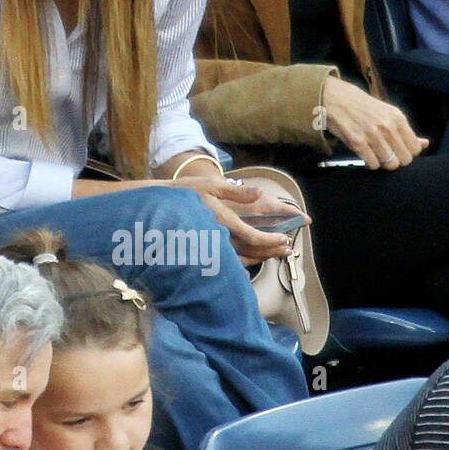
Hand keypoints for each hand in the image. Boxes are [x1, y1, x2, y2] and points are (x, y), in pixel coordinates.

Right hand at [167, 176, 295, 263]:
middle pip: (251, 250)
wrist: (160, 206)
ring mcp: (211, 246)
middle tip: (287, 249)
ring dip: (261, 257)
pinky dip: (244, 264)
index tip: (284, 239)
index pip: (252, 236)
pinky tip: (250, 265)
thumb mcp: (211, 184)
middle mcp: (219, 236)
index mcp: (223, 220)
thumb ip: (237, 191)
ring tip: (275, 255)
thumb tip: (259, 193)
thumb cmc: (186, 192)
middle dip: (272, 250)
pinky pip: (228, 262)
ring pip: (242, 258)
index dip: (270, 240)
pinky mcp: (205, 250)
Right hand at [322, 76, 427, 169]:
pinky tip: (367, 155)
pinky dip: (371, 163)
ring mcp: (372, 134)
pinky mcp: (357, 141)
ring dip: (383, 163)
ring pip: (390, 164)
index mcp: (397, 118)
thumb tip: (424, 144)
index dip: (407, 153)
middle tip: (388, 155)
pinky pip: (373, 163)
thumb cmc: (362, 107)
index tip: (398, 151)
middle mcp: (387, 126)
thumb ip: (405, 131)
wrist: (336, 98)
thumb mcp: (387, 113)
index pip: (415, 148)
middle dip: (397, 160)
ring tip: (376, 155)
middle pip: (405, 159)